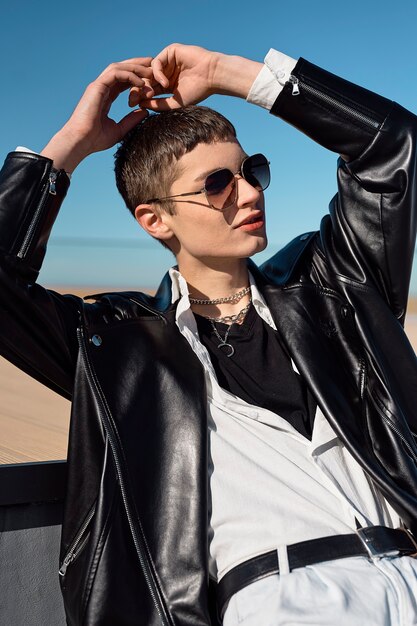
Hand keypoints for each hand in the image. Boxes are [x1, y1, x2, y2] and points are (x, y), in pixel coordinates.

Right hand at [41, 58, 153, 171]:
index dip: (137, 76)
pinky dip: (129, 75)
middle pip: (121, 69)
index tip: (152, 78)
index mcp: (105, 96)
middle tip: (154, 63)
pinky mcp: (96, 87)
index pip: (123, 80)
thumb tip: (145, 111)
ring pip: (118, 68)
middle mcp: (101, 88)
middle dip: (137, 64)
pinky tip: (141, 83)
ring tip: (151, 71)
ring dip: (135, 67)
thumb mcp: (119, 129)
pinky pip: (115, 74)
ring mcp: (98, 86)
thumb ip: (131, 119)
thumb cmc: (96, 139)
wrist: (81, 141)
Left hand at [131, 44, 261, 111]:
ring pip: (149, 71)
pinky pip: (156, 62)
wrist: (212, 76)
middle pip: (146, 79)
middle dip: (138, 89)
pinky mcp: (170, 51)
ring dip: (148, 83)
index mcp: (166, 85)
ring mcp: (167, 61)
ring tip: (152, 93)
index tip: (134, 105)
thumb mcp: (175, 102)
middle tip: (134, 98)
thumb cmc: (198, 91)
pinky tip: (165, 83)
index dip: (140, 96)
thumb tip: (140, 105)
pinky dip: (157, 73)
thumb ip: (158, 104)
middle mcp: (165, 72)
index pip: (149, 89)